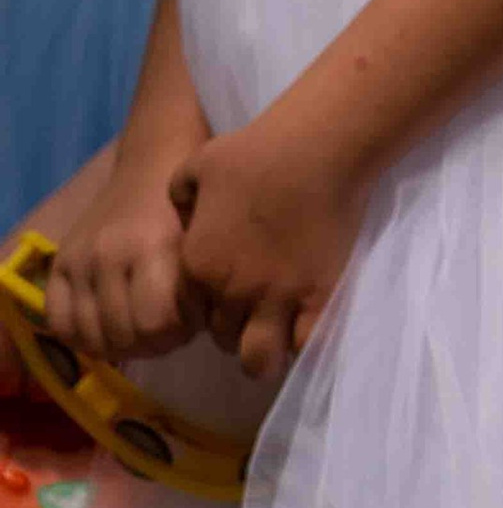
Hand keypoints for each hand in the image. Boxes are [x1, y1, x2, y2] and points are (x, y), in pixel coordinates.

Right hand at [47, 137, 194, 364]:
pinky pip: (60, 324)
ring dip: (123, 345)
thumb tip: (203, 331)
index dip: (181, 333)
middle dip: (156, 343)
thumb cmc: (191, 199)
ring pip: (93, 337)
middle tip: (171, 329)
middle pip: (126, 336)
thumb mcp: (206, 237)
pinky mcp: (60, 262)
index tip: (194, 321)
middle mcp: (110, 253)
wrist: (155, 156)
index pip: (157, 324)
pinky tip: (108, 330)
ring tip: (143, 330)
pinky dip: (84, 338)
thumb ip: (202, 284)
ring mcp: (81, 258)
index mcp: (153, 245)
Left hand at [169, 116, 363, 383]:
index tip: (225, 295)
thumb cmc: (257, 150)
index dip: (208, 308)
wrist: (317, 147)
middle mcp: (232, 291)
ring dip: (264, 352)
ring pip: (258, 360)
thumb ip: (180, 195)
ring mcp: (276, 298)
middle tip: (255, 309)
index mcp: (199, 264)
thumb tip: (183, 213)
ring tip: (278, 333)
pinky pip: (302, 345)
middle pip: (223, 338)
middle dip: (236, 329)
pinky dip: (302, 341)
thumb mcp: (200, 164)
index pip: (191, 313)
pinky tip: (306, 322)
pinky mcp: (316, 297)